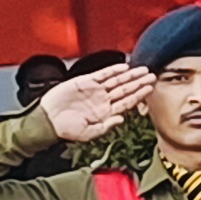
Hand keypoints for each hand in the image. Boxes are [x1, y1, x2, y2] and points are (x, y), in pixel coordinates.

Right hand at [39, 64, 156, 142]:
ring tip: (143, 70)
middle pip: (125, 89)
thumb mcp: (88, 133)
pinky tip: (124, 67)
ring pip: (117, 80)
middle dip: (139, 83)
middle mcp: (103, 100)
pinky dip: (113, 70)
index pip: (126, 102)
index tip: (150, 89)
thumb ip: (105, 127)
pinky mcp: (85, 82)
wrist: (48, 120)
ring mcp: (95, 90)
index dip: (139, 95)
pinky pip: (102, 74)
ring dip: (130, 75)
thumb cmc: (66, 129)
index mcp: (105, 113)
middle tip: (152, 76)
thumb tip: (122, 119)